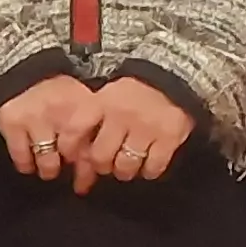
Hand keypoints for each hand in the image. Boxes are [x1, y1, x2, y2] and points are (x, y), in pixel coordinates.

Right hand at [0, 74, 103, 185]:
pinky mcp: (13, 123)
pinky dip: (26, 163)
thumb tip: (90, 176)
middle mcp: (63, 109)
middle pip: (72, 155)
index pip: (95, 144)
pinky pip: (23, 158)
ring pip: (48, 161)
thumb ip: (90, 135)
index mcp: (86, 103)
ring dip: (49, 168)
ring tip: (48, 163)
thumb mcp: (80, 105)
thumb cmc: (57, 95)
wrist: (22, 71)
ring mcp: (37, 116)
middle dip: (71, 166)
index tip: (88, 176)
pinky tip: (30, 159)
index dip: (92, 165)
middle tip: (66, 164)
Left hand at [82, 76, 197, 189]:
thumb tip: (73, 161)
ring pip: (125, 166)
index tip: (74, 156)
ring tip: (129, 161)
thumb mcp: (108, 98)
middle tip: (109, 162)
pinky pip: (152, 167)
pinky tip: (149, 161)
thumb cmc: (134, 95)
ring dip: (125, 170)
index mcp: (103, 101)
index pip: (75, 130)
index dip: (70, 148)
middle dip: (103, 164)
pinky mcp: (169, 137)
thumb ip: (91, 124)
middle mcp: (123, 113)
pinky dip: (149, 169)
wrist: (175, 77)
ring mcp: (147, 126)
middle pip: (100, 157)